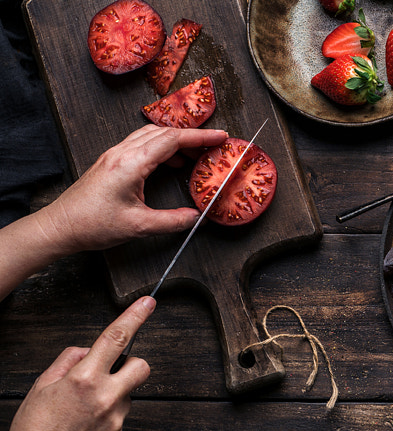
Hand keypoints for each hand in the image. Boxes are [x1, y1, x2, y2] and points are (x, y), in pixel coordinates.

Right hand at [0, 296, 155, 430]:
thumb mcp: (41, 386)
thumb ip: (69, 361)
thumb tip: (90, 350)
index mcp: (83, 379)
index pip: (116, 338)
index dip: (135, 316)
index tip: (149, 303)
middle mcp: (106, 397)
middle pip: (142, 366)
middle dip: (131, 364)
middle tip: (111, 373)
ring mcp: (117, 419)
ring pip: (128, 394)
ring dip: (113, 395)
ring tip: (82, 413)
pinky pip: (120, 418)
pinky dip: (107, 418)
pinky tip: (84, 430)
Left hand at [38, 125, 227, 254]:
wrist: (60, 226)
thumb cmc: (92, 224)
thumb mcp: (139, 226)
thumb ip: (172, 221)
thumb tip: (196, 217)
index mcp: (131, 163)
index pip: (172, 140)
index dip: (200, 137)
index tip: (220, 137)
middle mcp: (122, 153)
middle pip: (163, 132)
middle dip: (192, 136)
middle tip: (214, 145)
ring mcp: (114, 155)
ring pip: (151, 135)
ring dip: (176, 140)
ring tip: (195, 155)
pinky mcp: (111, 162)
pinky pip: (141, 144)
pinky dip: (162, 147)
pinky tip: (171, 162)